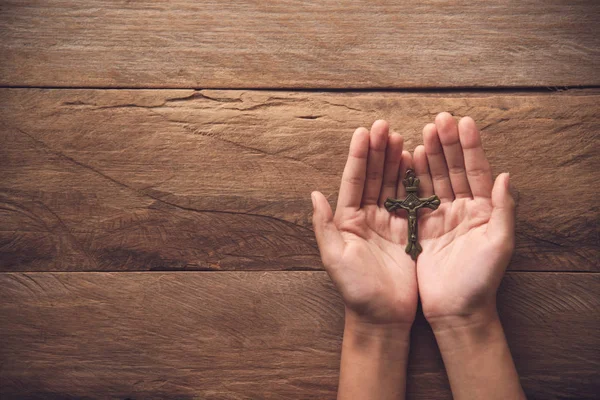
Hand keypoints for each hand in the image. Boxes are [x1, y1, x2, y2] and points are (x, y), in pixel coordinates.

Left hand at [311, 120, 417, 325]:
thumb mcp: (335, 258)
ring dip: (394, 161)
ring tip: (400, 137)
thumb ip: (324, 226)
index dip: (359, 156)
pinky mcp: (407, 232)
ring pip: (391, 184)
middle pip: (373, 177)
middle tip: (386, 126)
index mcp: (347, 220)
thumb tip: (313, 194)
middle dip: (378, 151)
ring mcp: (388, 223)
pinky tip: (416, 163)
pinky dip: (413, 181)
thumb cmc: (355, 291)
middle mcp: (366, 217)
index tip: (364, 131)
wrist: (383, 317)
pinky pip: (410, 201)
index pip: (353, 181)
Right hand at [413, 112, 515, 327]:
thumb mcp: (498, 245)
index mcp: (484, 211)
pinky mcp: (421, 227)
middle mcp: (464, 209)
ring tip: (421, 132)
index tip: (464, 122)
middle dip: (448, 144)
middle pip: (455, 169)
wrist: (454, 310)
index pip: (478, 171)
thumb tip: (506, 176)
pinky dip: (413, 178)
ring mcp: (441, 217)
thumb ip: (504, 210)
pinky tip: (408, 160)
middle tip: (439, 120)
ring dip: (429, 155)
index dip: (471, 147)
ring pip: (435, 179)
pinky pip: (417, 197)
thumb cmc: (480, 281)